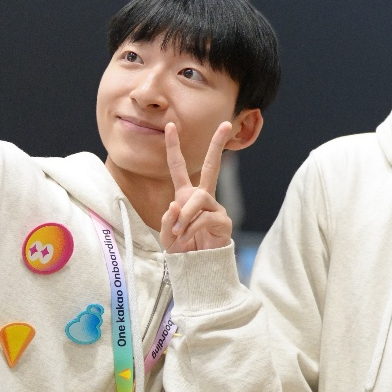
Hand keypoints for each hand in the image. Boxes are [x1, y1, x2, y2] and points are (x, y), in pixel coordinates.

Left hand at [160, 121, 233, 252]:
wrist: (197, 267)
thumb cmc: (182, 249)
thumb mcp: (166, 233)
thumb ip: (169, 218)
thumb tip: (178, 204)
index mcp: (185, 195)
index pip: (178, 167)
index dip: (173, 147)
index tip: (170, 126)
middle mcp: (202, 197)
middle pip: (211, 166)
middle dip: (216, 145)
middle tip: (225, 124)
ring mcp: (215, 208)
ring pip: (198, 199)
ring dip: (185, 216)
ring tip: (179, 234)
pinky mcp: (223, 221)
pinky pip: (204, 218)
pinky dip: (191, 229)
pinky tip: (188, 240)